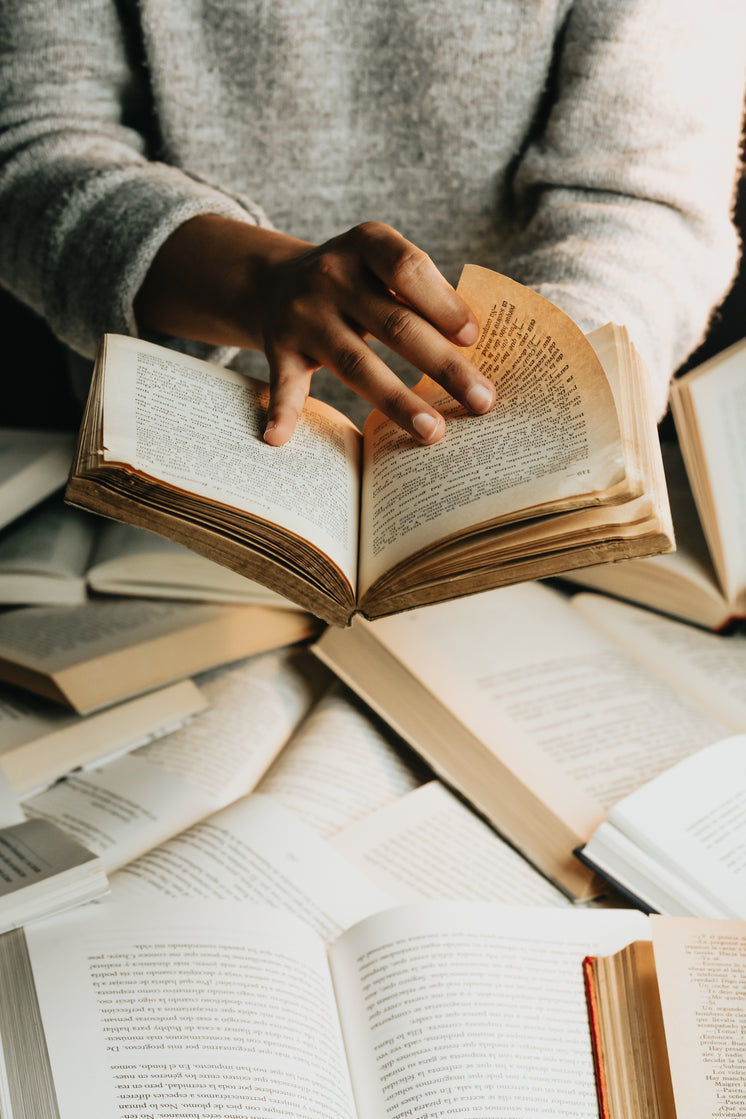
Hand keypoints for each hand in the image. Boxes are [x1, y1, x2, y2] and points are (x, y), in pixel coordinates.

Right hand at [255, 221, 494, 444]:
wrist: (273, 280)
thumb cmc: (356, 281)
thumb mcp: (384, 266)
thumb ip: (424, 293)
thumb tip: (474, 345)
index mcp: (366, 244)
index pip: (408, 269)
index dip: (443, 303)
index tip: (474, 338)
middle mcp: (332, 275)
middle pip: (395, 326)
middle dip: (443, 366)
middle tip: (482, 401)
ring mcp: (303, 314)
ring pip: (356, 364)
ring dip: (396, 402)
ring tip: (433, 432)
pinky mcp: (280, 347)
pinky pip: (284, 383)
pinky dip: (282, 411)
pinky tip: (279, 439)